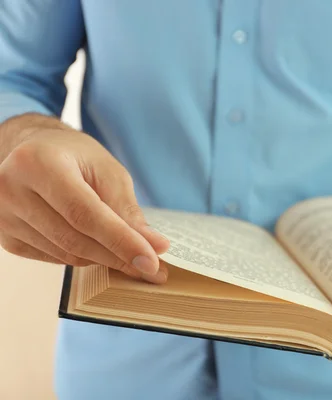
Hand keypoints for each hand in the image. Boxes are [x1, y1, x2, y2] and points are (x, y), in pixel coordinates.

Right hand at [0, 115, 169, 282]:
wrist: (33, 151)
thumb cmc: (74, 156)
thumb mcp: (108, 170)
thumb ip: (127, 210)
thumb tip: (154, 248)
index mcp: (37, 164)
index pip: (84, 214)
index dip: (120, 241)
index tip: (151, 262)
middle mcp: (10, 190)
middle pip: (74, 239)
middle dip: (118, 256)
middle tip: (152, 269)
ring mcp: (2, 217)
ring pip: (66, 254)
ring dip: (103, 258)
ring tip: (131, 255)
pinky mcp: (5, 238)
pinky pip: (54, 258)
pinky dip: (83, 256)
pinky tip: (98, 246)